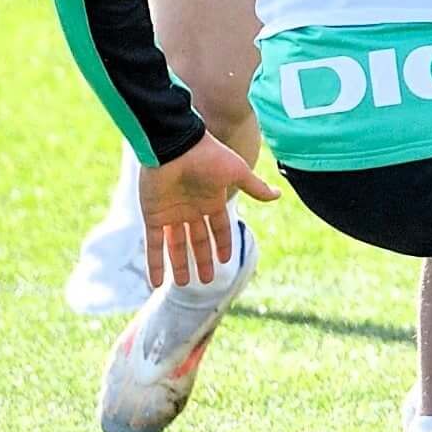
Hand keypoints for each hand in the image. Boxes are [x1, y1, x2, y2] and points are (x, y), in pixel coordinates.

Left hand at [138, 136, 278, 287]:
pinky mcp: (153, 216)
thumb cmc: (208, 156)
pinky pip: (154, 245)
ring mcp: (171, 214)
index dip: (222, 244)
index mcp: (212, 200)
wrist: (175, 146)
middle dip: (202, 260)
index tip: (225, 261)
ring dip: (179, 265)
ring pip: (176, 246)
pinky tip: (155, 281)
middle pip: (197, 240)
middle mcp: (191, 209)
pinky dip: (155, 263)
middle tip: (206, 281)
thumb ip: (255, 187)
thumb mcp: (237, 172)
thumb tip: (278, 195)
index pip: (219, 227)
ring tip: (182, 285)